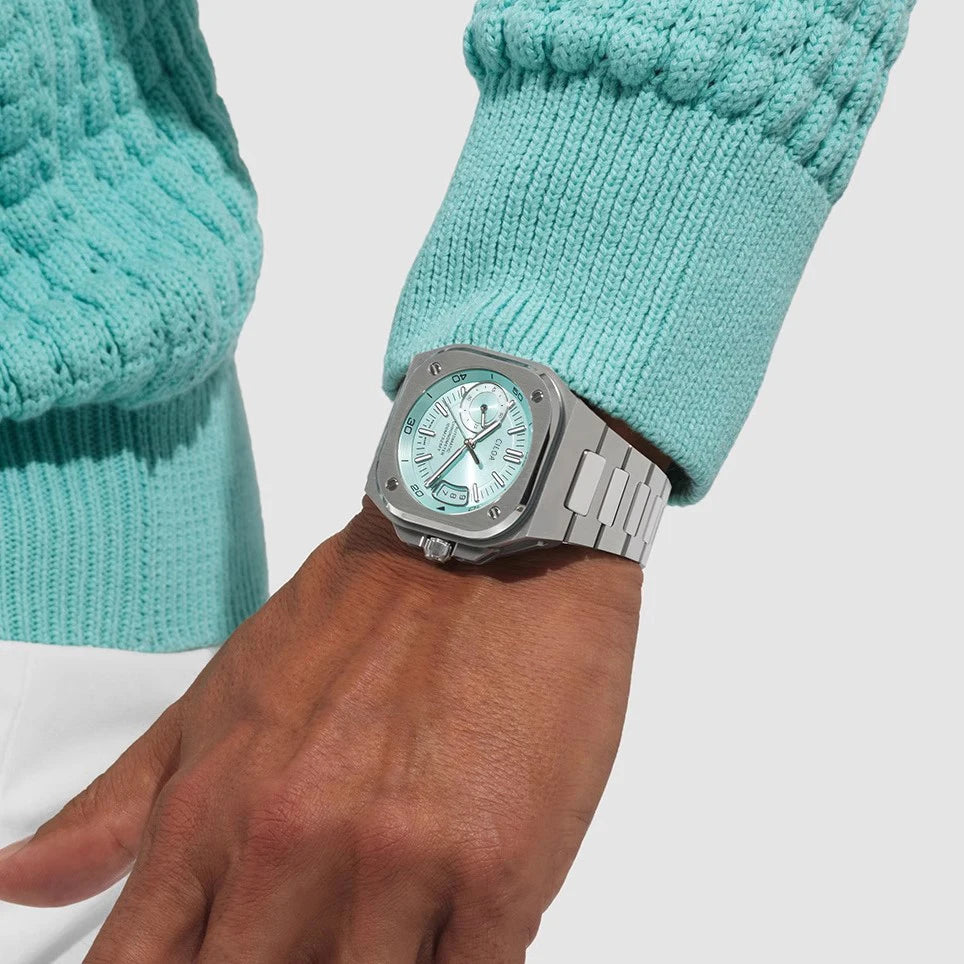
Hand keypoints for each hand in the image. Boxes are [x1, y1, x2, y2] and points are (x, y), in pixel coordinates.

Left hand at [0, 499, 642, 961]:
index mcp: (211, 815)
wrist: (485, 544)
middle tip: (307, 931)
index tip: (207, 961)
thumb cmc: (361, 613)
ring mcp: (398, 864)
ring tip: (387, 919)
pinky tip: (451, 930)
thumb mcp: (221, 697)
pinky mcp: (501, 868)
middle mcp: (292, 847)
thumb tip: (21, 880)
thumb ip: (121, 805)